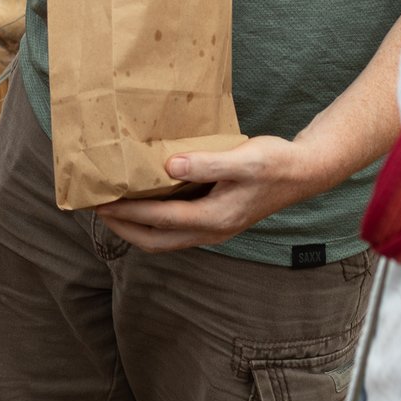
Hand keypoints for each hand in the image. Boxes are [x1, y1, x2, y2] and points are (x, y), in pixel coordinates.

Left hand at [96, 135, 343, 252]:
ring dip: (136, 228)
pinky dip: (153, 222)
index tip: (101, 201)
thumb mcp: (243, 159)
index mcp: (214, 218)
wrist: (304, 173)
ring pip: (164, 240)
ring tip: (113, 209)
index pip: (159, 220)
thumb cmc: (275, 162)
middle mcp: (211, 231)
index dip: (127, 212)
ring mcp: (214, 229)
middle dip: (123, 228)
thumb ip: (206, 163)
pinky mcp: (216, 221)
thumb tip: (169, 167)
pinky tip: (146, 202)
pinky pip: (175, 230)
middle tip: (96, 209)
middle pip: (155, 241)